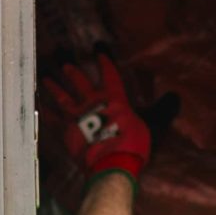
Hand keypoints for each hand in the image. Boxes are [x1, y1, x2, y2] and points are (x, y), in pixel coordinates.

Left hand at [43, 55, 150, 182]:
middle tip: (65, 64)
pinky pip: (52, 120)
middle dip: (73, 73)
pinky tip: (41, 107)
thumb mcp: (153, 125)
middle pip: (80, 83)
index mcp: (114, 99)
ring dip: (55, 88)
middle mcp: (92, 103)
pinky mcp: (66, 133)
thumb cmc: (133, 144)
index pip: (109, 74)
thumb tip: (175, 97)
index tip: (98, 49)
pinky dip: (46, 113)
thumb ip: (162, 110)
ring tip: (47, 79)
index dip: (104, 61)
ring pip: (63, 98)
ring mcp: (76, 118)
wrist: (111, 165)